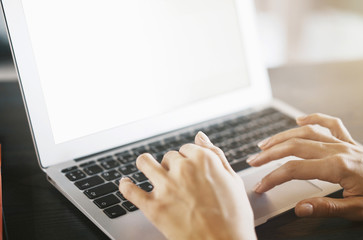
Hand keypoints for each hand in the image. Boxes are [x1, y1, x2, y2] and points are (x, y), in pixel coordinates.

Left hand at [119, 132, 255, 239]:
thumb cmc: (234, 217)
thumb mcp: (233, 180)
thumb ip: (215, 154)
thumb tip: (201, 137)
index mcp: (203, 160)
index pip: (186, 149)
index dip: (188, 158)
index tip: (189, 167)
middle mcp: (183, 168)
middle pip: (168, 157)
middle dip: (172, 165)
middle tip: (178, 180)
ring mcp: (166, 187)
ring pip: (145, 162)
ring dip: (146, 164)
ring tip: (147, 169)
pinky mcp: (153, 207)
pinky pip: (130, 191)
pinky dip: (126, 186)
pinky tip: (126, 184)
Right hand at [247, 113, 362, 219]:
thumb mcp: (359, 210)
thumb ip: (327, 208)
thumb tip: (300, 208)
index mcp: (337, 167)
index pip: (294, 169)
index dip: (273, 177)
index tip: (260, 186)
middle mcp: (336, 150)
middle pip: (293, 147)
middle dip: (269, 154)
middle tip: (252, 162)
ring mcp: (342, 142)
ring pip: (305, 133)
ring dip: (281, 137)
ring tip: (264, 144)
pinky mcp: (348, 141)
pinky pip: (328, 123)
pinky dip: (313, 118)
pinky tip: (299, 119)